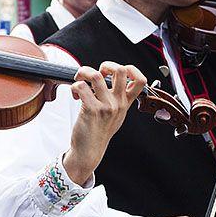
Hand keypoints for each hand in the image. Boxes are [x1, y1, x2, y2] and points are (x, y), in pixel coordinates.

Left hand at [63, 62, 146, 185]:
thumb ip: (118, 99)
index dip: (132, 68)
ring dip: (84, 72)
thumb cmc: (99, 132)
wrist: (89, 151)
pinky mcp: (91, 110)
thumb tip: (110, 79)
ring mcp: (105, 106)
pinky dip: (75, 86)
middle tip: (97, 74)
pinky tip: (75, 95)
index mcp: (125, 103)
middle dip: (106, 65)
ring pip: (96, 75)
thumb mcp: (116, 115)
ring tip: (80, 79)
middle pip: (120, 70)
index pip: (140, 80)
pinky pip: (81, 87)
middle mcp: (117, 103)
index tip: (116, 71)